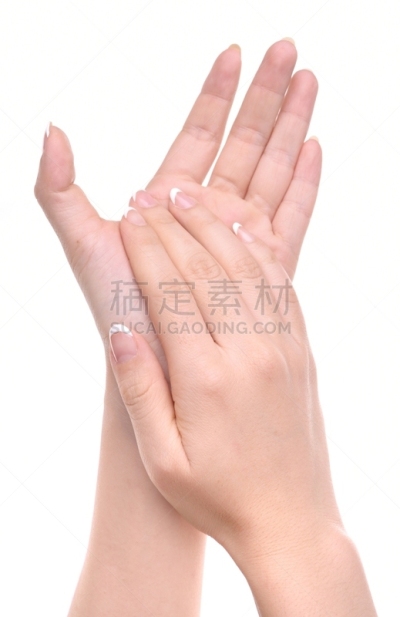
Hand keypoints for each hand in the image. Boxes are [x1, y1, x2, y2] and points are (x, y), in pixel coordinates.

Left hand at [34, 40, 319, 357]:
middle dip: (266, 96)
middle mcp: (208, 212)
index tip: (233, 54)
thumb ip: (59, 189)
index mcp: (170, 199)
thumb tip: (53, 133)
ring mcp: (239, 236)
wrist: (157, 363)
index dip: (216, 93)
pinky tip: (314, 150)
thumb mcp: (82, 243)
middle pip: (244, 141)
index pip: (198, 132)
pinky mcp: (265, 264)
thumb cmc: (119, 308)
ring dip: (291, 126)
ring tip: (310, 85)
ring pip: (273, 169)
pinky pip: (291, 215)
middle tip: (288, 51)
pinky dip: (304, 182)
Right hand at [110, 191, 376, 615]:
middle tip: (150, 194)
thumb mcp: (162, 458)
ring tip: (189, 197)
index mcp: (208, 378)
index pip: (172, 293)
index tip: (129, 218)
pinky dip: (257, 251)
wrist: (292, 522)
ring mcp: (283, 349)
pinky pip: (281, 287)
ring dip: (215, 227)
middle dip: (174, 225)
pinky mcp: (302, 351)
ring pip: (246, 268)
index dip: (147, 250)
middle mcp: (250, 353)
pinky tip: (241, 230)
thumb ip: (140, 389)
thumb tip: (122, 329)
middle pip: (207, 268)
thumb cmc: (219, 498)